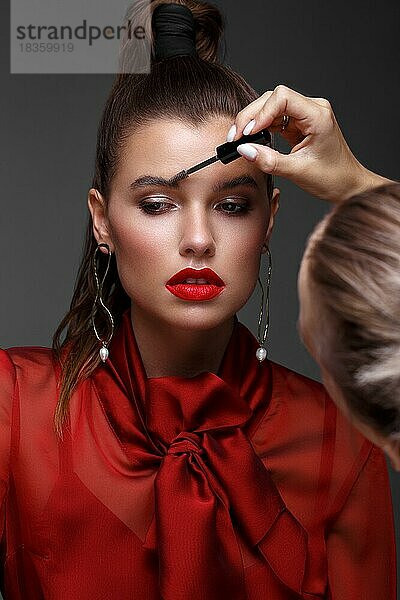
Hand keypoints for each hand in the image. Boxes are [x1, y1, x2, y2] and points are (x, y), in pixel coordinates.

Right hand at [228, 85, 390, 202]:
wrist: (348, 185)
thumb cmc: (332, 177)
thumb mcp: (297, 171)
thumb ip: (269, 160)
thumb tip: (244, 150)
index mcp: (318, 115)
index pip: (282, 98)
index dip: (261, 113)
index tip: (247, 132)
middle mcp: (312, 109)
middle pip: (273, 99)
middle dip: (252, 116)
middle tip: (236, 136)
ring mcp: (305, 115)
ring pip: (271, 107)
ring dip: (254, 121)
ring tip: (239, 138)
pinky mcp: (299, 124)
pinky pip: (275, 119)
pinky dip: (261, 128)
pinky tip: (251, 138)